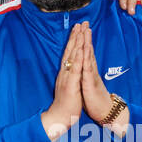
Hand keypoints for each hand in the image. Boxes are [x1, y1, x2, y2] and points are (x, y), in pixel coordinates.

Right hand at [42, 24, 84, 139]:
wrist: (60, 117)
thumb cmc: (66, 104)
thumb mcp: (69, 87)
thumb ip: (70, 77)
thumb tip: (72, 70)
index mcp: (66, 73)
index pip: (69, 54)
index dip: (74, 41)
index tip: (78, 29)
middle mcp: (65, 73)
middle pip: (70, 52)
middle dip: (76, 37)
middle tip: (80, 23)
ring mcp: (67, 78)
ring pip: (72, 57)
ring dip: (77, 43)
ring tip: (81, 31)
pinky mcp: (71, 85)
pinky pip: (75, 70)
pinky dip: (79, 59)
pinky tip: (82, 50)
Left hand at [80, 28, 124, 127]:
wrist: (104, 112)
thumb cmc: (94, 99)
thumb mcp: (87, 84)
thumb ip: (86, 74)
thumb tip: (85, 67)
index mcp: (87, 71)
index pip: (84, 52)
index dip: (82, 41)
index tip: (80, 28)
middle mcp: (90, 70)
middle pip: (87, 50)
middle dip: (85, 36)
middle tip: (85, 22)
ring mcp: (91, 76)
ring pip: (88, 57)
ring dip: (87, 43)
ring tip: (86, 31)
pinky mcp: (90, 84)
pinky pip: (88, 70)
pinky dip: (86, 60)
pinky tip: (85, 52)